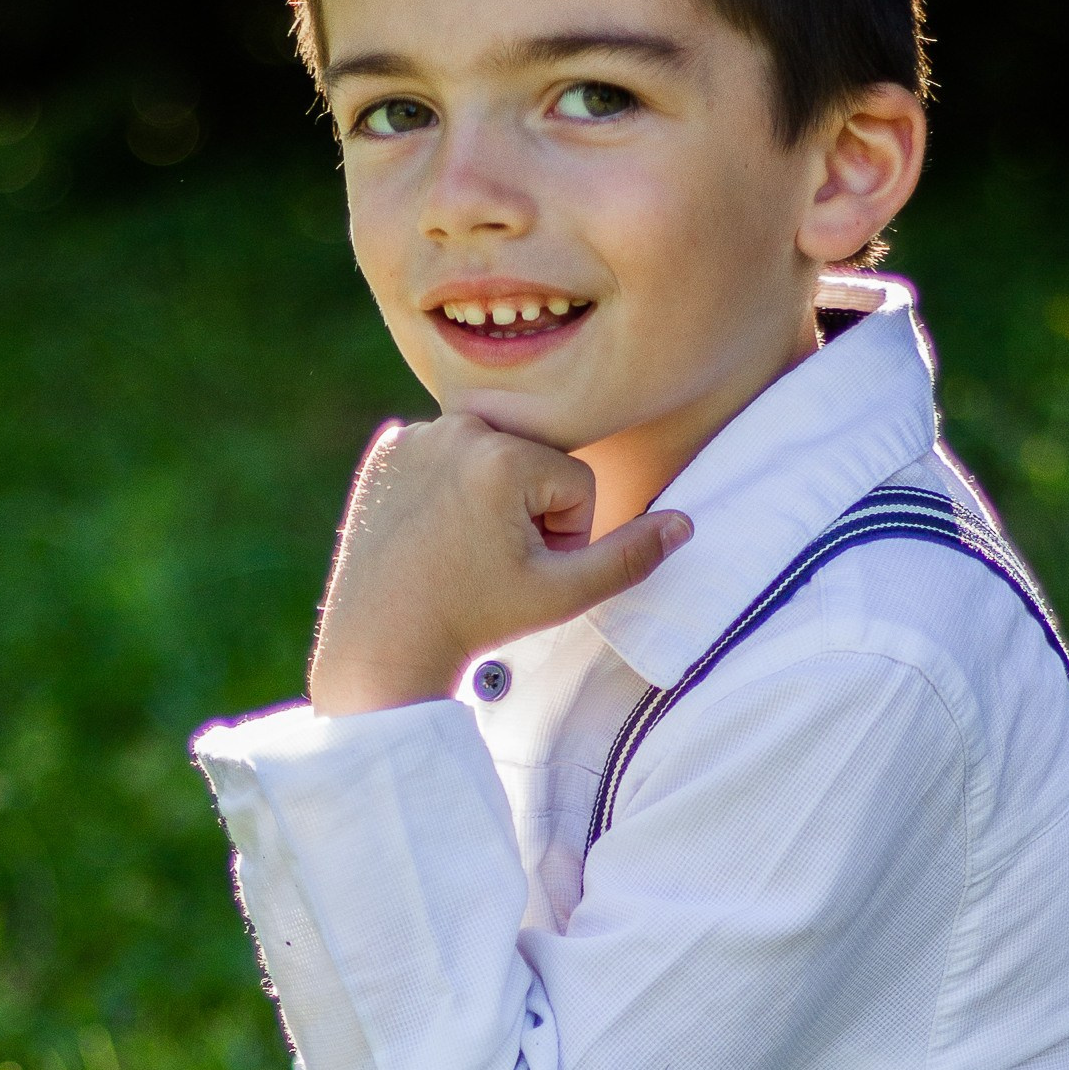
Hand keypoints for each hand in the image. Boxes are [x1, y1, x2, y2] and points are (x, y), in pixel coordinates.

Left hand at [308, 414, 690, 715]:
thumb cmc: (475, 619)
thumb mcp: (561, 594)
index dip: (565, 535)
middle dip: (529, 512)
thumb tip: (686, 524)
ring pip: (492, 457)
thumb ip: (629, 557)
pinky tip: (430, 529)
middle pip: (536, 463)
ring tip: (461, 546)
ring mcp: (416, 435)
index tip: (525, 567)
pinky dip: (447, 489)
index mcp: (505, 457)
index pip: (577, 483)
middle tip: (491, 561)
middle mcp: (457, 428)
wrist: (383, 641)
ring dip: (490, 498)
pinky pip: (447, 456)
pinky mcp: (388, 447)